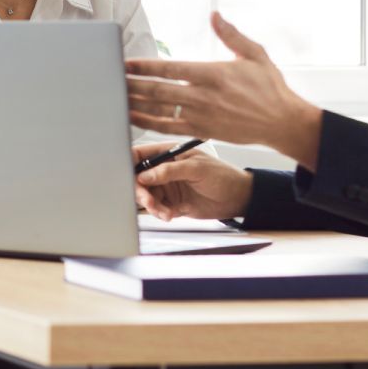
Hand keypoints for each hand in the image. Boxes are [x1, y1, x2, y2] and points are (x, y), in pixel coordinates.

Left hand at [126, 12, 324, 167]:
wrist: (282, 122)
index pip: (170, 68)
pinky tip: (132, 117)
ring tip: (113, 97)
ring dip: (134, 103)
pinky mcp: (201, 131)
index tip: (125, 63)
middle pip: (158, 90)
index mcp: (213, 74)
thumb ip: (231, 34)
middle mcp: (203, 96)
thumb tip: (214, 15)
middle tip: (109, 79)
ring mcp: (200, 116)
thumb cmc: (269, 88)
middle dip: (131, 85)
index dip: (144, 66)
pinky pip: (167, 127)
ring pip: (158, 110)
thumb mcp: (254, 54)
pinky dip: (147, 122)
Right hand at [131, 142, 253, 220]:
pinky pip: (158, 208)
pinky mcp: (172, 202)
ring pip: (147, 196)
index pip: (141, 154)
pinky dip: (160, 213)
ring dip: (152, 205)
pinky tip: (170, 215)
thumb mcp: (196, 168)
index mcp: (169, 153)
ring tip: (164, 211)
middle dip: (141, 191)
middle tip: (148, 200)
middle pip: (139, 178)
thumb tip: (145, 175)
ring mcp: (168, 186)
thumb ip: (169, 171)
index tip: (129, 177)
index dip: (130, 164)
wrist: (238, 198)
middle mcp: (164, 169)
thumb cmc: (223, 175)